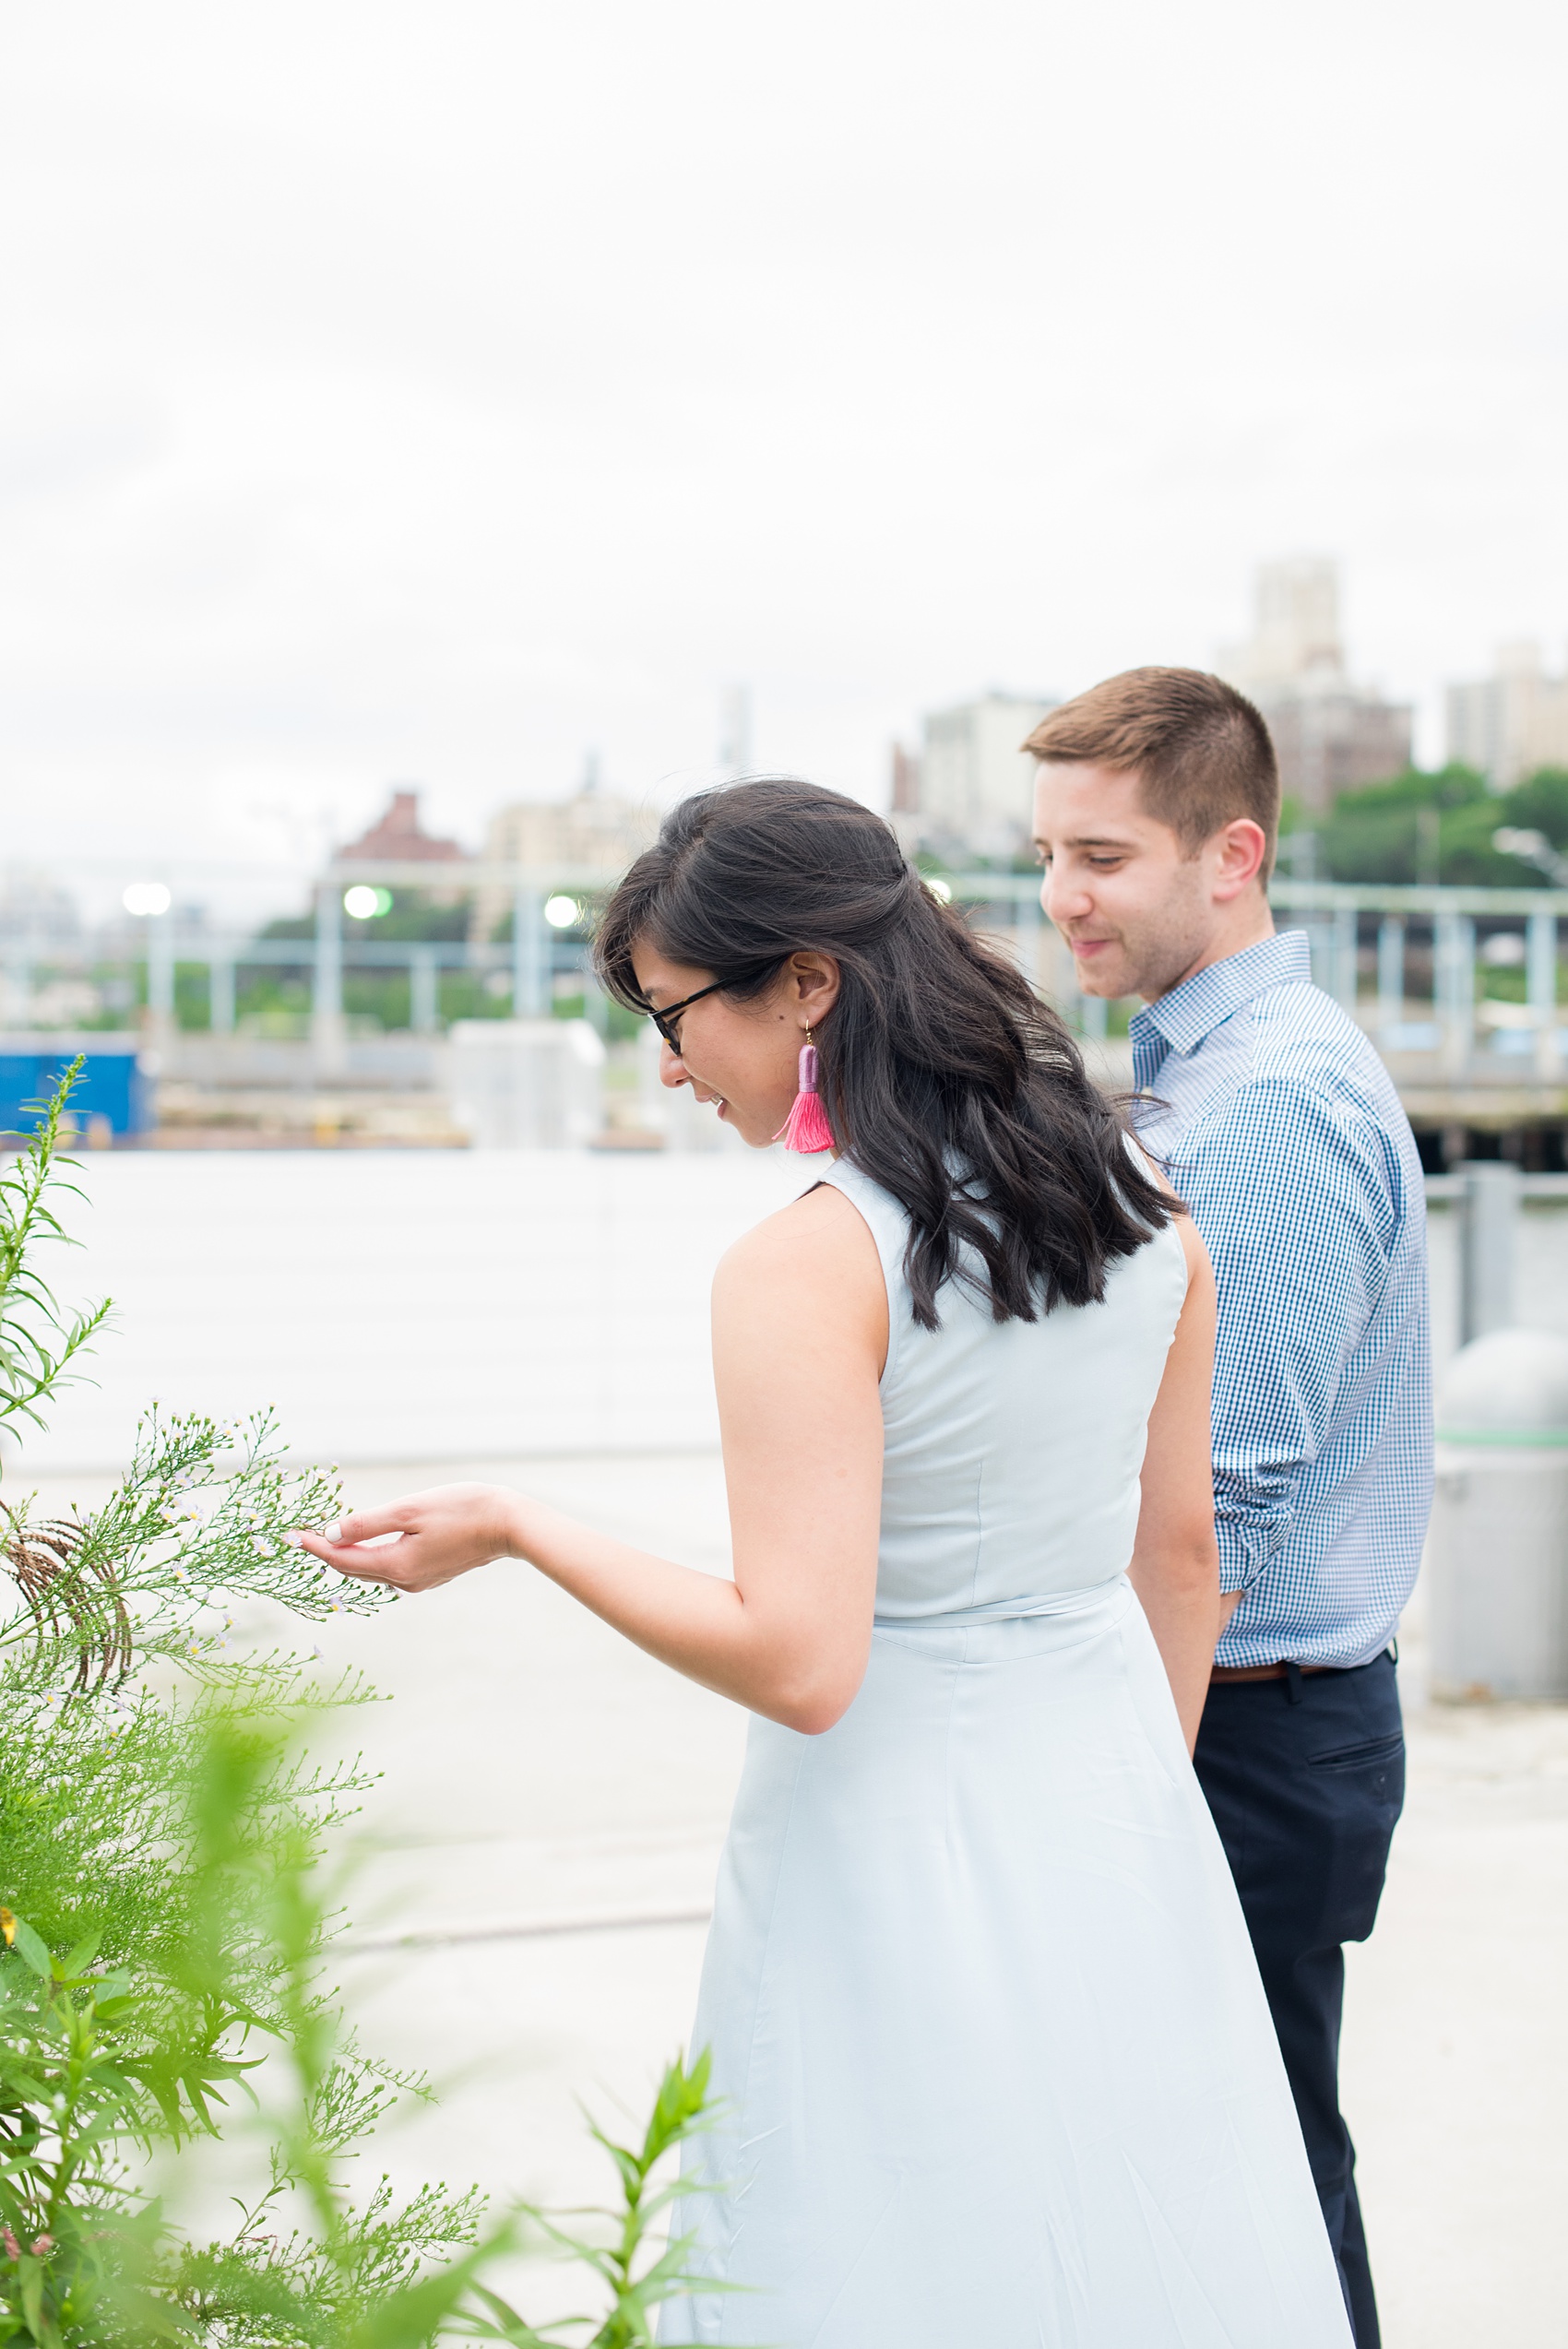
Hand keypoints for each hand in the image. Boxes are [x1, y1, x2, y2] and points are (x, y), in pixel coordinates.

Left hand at [292, 1483, 519, 1593]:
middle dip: (325, 1552)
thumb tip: (331, 1535)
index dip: (313, 1546)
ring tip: (326, 1537)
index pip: (340, 1559)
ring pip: (371, 1569)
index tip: (289, 1535)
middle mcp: (404, 1581)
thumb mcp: (410, 1510)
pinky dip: (371, 1555)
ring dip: (347, 1555)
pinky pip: (390, 1567)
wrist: (510, 1525)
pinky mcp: (431, 1572)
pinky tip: (365, 1543)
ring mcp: (419, 1580)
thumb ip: (367, 1524)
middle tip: (300, 1536)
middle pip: (352, 1569)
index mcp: (395, 1566)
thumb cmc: (463, 1510)